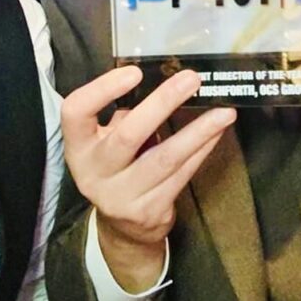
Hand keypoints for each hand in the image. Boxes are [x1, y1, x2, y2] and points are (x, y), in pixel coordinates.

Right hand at [61, 65, 235, 291]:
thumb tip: (165, 77)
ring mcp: (122, 196)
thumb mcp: (106, 140)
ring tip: (224, 111)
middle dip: (162, 104)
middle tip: (191, 79)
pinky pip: (182, 174)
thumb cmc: (116, 165)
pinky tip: (218, 131)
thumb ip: (124, 113)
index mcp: (78, 146)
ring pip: (165, 158)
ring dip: (198, 131)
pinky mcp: (150, 211)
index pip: (76, 112)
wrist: (121, 228)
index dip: (102, 90)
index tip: (134, 71)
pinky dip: (203, 149)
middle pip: (128, 136)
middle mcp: (94, 173)